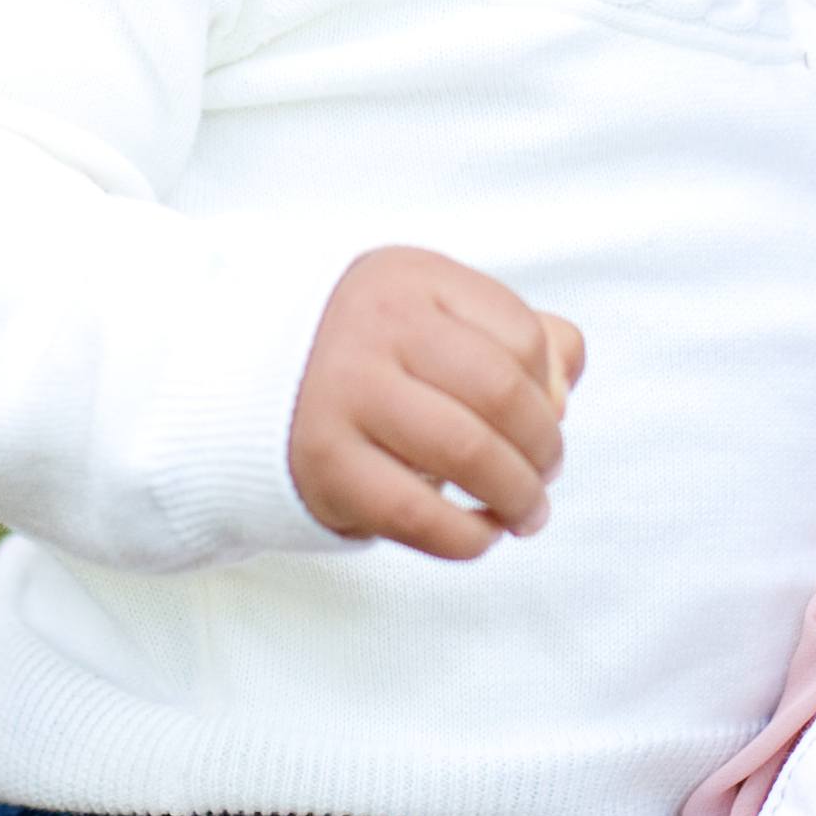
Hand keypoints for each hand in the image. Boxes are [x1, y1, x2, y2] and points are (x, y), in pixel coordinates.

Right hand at [286, 246, 586, 559]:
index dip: (549, 386)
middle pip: (501, 394)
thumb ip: (515, 335)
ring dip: (517, 496)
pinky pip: (418, 514)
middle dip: (542, 448)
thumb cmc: (372, 357)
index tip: (546, 416)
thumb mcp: (434, 317)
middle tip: (544, 476)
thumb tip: (566, 384)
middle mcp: (376, 326)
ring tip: (526, 513)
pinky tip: (480, 533)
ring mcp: (345, 393)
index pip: (521, 333)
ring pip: (468, 454)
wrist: (248, 390)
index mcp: (413, 279)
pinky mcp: (324, 464)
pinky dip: (468, 536)